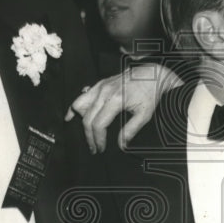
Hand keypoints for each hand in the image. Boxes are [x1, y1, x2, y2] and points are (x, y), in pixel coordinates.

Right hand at [66, 64, 182, 152]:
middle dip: (89, 136)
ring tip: (84, 134)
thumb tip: (121, 145)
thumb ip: (131, 130)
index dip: (98, 139)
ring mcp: (100, 86)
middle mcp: (104, 92)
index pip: (98, 124)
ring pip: (80, 105)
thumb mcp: (144, 114)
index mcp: (115, 100)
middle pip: (87, 118)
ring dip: (80, 121)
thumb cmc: (150, 93)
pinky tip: (71, 116)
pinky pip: (82, 95)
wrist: (152, 74)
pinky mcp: (100, 84)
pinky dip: (76, 106)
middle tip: (94, 148)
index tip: (101, 148)